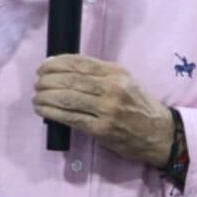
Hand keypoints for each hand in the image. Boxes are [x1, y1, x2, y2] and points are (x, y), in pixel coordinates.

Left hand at [33, 55, 174, 165]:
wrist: (160, 133)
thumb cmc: (140, 106)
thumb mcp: (127, 82)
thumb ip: (102, 75)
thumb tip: (66, 71)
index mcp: (118, 73)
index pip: (80, 63)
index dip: (57, 63)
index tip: (44, 66)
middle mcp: (113, 87)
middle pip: (70, 79)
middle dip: (47, 80)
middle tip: (37, 83)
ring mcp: (107, 109)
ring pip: (67, 98)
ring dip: (46, 97)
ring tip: (36, 97)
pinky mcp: (101, 129)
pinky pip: (70, 118)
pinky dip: (52, 113)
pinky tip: (43, 110)